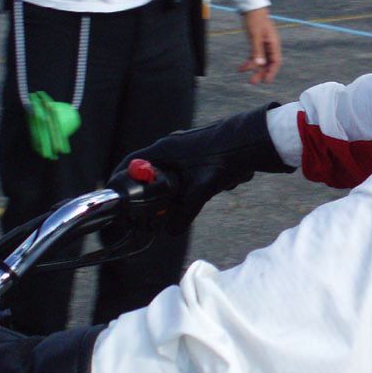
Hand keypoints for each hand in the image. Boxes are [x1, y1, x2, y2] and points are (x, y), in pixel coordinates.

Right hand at [109, 104, 293, 233]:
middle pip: (154, 172)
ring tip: (199, 195)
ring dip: (187, 190)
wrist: (254, 141)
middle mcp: (173, 146)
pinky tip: (221, 184)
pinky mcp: (204, 153)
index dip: (121, 179)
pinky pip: (196, 173)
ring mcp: (189, 148)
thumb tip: (171, 231)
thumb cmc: (222, 158)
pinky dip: (204, 183)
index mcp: (164, 149)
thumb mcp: (199, 191)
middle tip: (158, 209)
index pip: (132, 162)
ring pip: (177, 175)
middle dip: (159, 193)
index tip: (117, 195)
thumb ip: (183, 213)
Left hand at [239, 7, 281, 84]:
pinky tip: (241, 68)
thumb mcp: (255, 36)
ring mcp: (264, 44)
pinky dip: (249, 62)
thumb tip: (259, 65)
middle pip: (268, 63)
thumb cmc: (255, 20)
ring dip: (253, 69)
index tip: (266, 81)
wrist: (252, 8)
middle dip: (260, 73)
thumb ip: (257, 51)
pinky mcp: (257, 43)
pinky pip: (254, 56)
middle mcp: (270, 45)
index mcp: (274, 44)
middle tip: (252, 82)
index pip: (275, 62)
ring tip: (245, 75)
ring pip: (261, 61)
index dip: (271, 72)